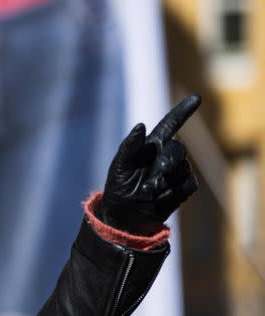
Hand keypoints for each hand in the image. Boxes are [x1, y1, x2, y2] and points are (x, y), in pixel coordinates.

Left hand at [99, 94, 200, 234]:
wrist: (125, 217)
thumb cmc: (118, 190)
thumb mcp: (118, 168)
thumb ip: (129, 146)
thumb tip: (141, 125)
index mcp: (149, 146)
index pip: (170, 125)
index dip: (183, 111)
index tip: (197, 98)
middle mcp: (165, 156)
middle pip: (179, 149)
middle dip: (167, 163)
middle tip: (152, 179)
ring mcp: (176, 172)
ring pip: (184, 169)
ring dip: (166, 182)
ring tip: (148, 192)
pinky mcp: (183, 187)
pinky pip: (188, 185)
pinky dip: (173, 193)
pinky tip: (159, 199)